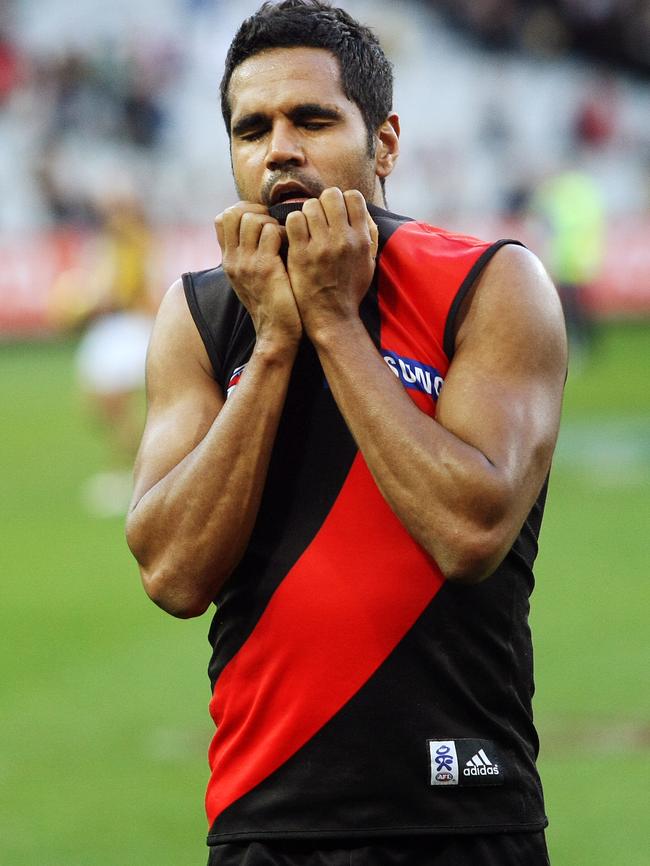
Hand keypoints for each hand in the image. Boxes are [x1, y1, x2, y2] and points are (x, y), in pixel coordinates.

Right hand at [215, 202, 301, 345]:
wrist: (276, 333)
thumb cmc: (272, 304)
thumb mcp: (251, 278)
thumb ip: (249, 255)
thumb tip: (260, 230)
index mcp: (228, 260)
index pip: (223, 218)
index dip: (244, 210)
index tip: (263, 219)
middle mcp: (232, 259)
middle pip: (233, 213)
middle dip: (258, 211)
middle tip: (275, 224)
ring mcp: (246, 263)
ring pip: (251, 219)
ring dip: (272, 221)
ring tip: (284, 237)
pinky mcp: (265, 268)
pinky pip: (271, 232)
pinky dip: (285, 232)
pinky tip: (293, 246)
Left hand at [284, 188, 377, 339]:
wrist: (332, 316)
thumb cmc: (350, 289)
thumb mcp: (369, 262)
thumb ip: (369, 234)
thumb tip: (361, 210)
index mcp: (361, 239)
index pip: (353, 196)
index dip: (343, 200)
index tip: (337, 213)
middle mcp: (342, 239)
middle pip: (331, 195)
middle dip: (324, 203)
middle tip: (320, 219)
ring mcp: (320, 246)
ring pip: (310, 205)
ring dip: (307, 214)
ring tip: (307, 229)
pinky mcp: (300, 254)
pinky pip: (294, 220)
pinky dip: (293, 223)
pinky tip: (296, 236)